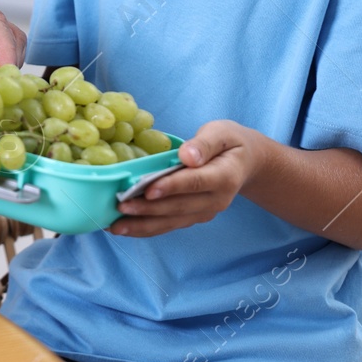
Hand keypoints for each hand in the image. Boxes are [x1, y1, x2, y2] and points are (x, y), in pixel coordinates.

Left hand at [109, 120, 266, 237]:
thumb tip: (188, 156)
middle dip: (148, 209)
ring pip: (172, 222)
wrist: (246, 163)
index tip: (148, 190)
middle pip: (179, 206)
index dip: (171, 187)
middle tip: (121, 206)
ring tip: (115, 225)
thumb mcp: (222, 133)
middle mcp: (217, 200)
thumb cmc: (229, 143)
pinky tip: (125, 228)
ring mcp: (206, 212)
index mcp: (224, 176)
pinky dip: (147, 228)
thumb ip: (205, 143)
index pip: (195, 183)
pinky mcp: (195, 217)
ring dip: (143, 225)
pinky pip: (170, 225)